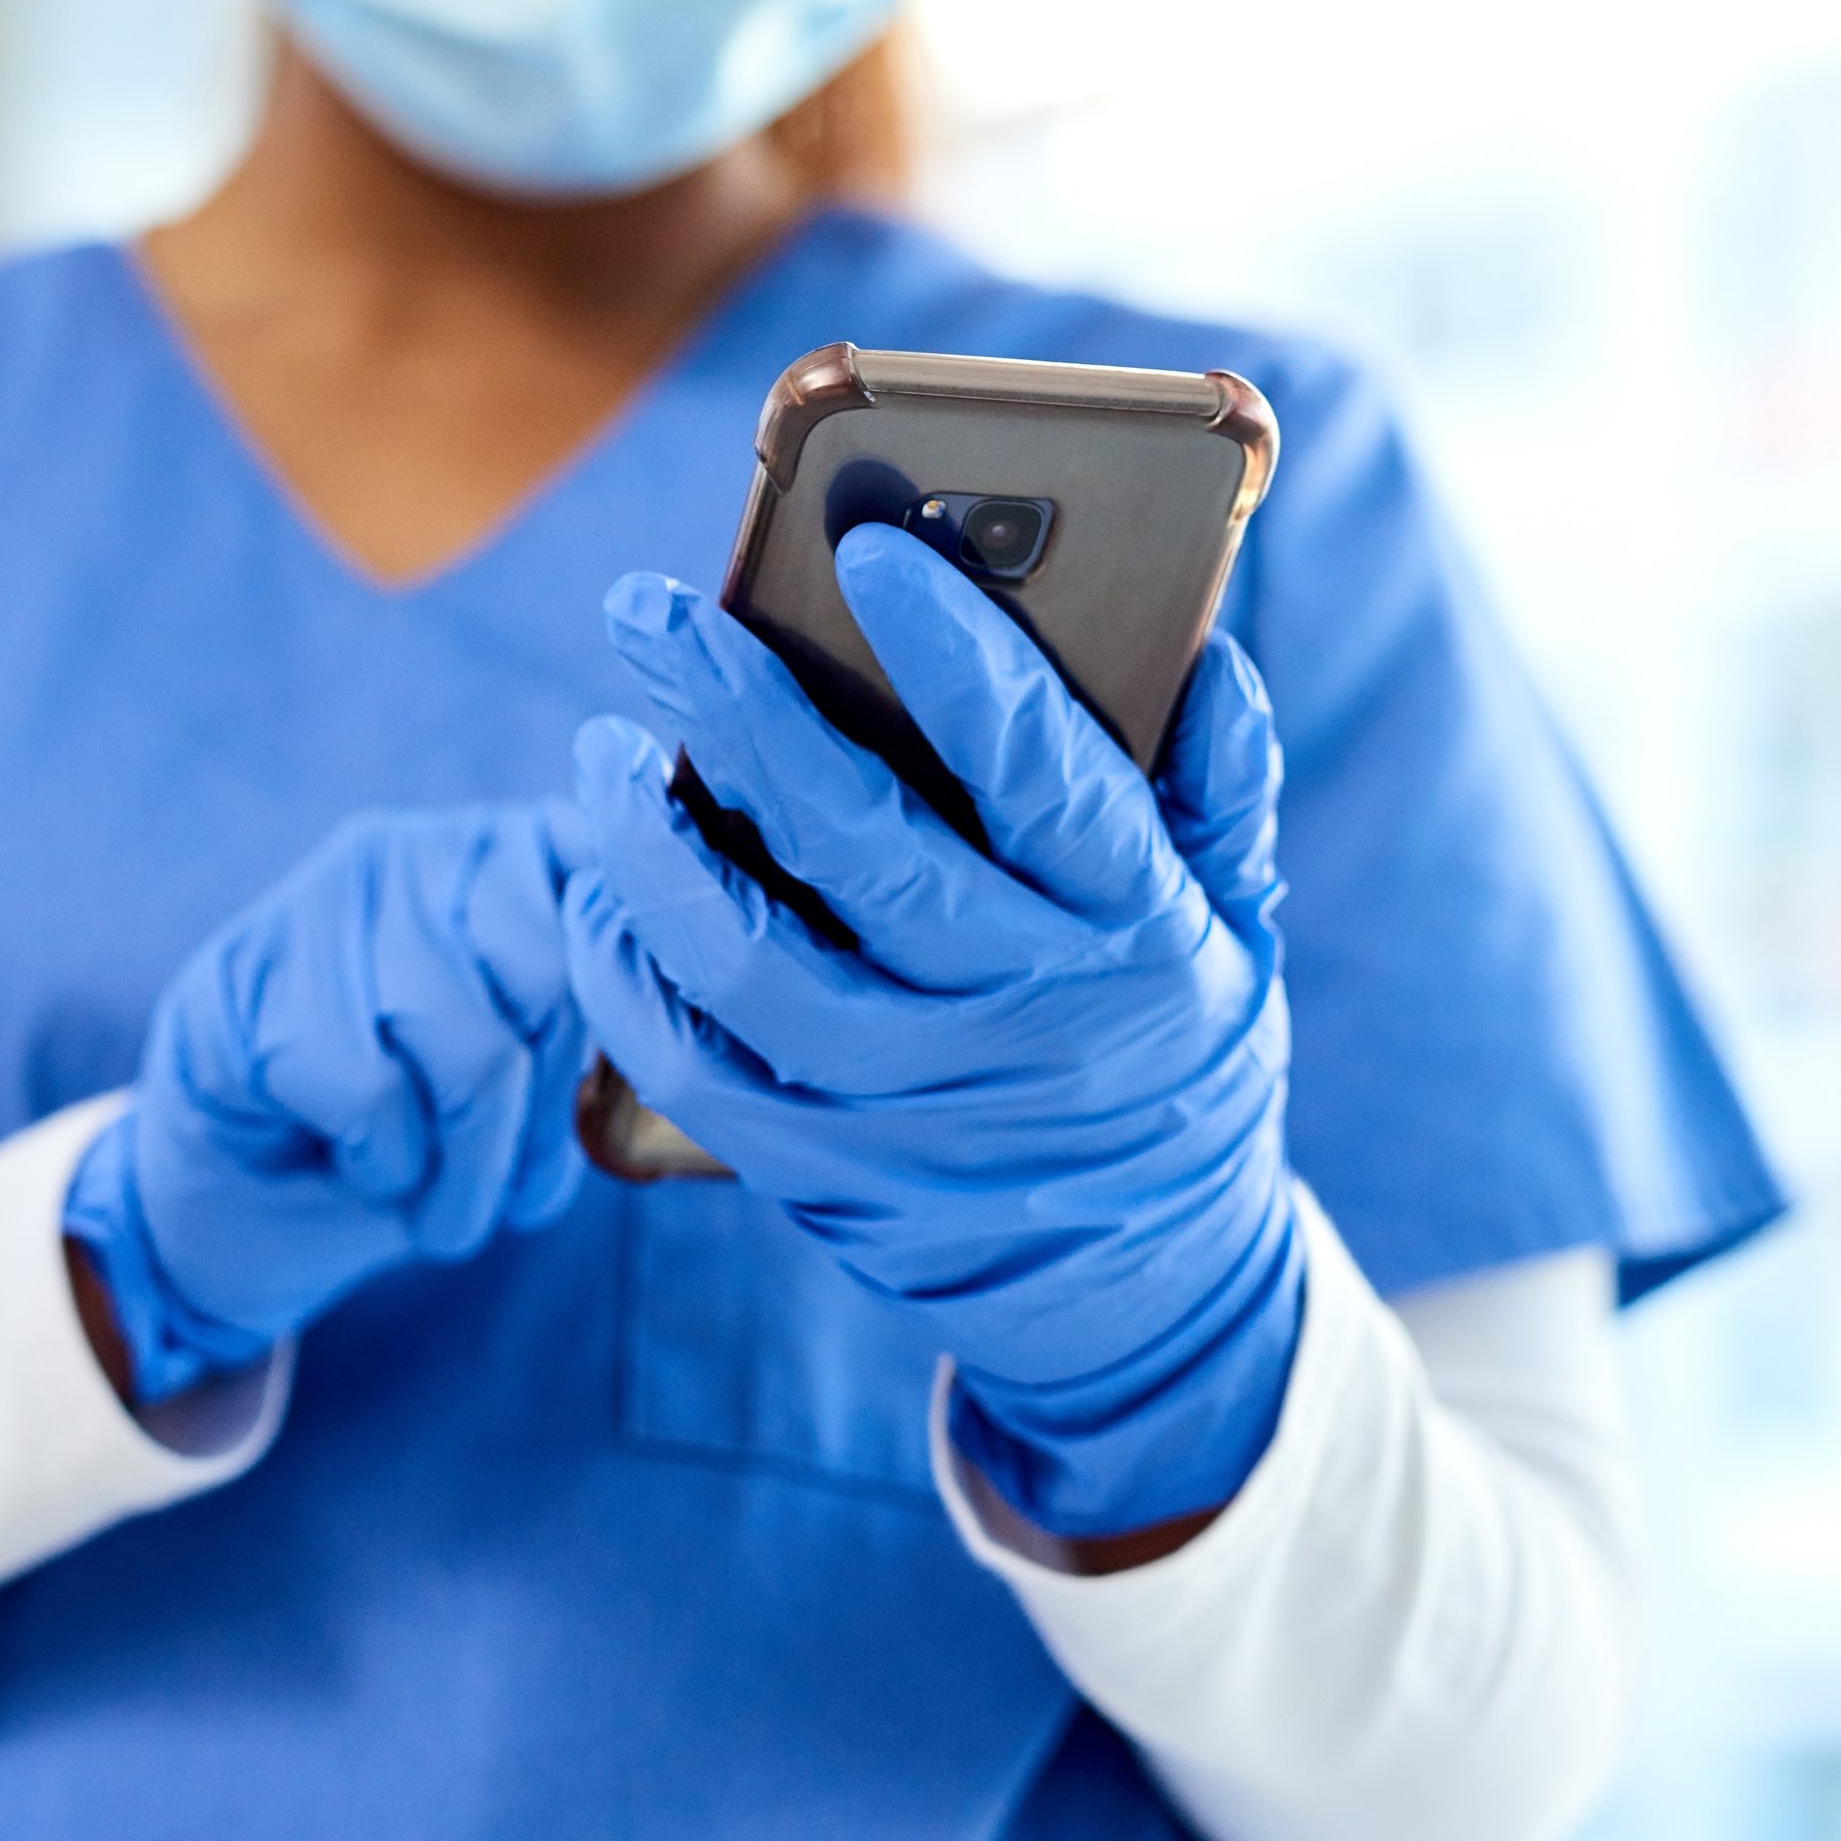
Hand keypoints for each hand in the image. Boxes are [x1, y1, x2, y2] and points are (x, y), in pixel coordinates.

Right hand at [65, 805, 591, 1400]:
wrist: (236, 1202)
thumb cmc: (409, 1138)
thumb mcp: (527, 1079)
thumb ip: (595, 1035)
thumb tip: (681, 1056)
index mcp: (519, 851)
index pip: (622, 903)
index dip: (638, 1016)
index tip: (614, 1102)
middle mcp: (429, 845)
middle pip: (556, 982)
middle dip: (537, 1125)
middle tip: (504, 1198)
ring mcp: (332, 894)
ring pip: (469, 1049)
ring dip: (462, 1172)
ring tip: (433, 1201)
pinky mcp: (249, 971)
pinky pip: (370, 1091)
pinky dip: (381, 1163)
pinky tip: (353, 1161)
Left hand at [563, 527, 1304, 1537]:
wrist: (1146, 1293)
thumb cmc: (1176, 1052)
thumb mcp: (1238, 928)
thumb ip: (1220, 791)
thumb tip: (1206, 655)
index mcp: (1134, 926)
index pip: (1042, 769)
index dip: (958, 655)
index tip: (869, 547)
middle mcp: (1019, 1012)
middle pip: (855, 841)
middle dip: (736, 707)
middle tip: (645, 612)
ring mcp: (911, 1101)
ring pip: (741, 958)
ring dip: (645, 841)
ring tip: (603, 749)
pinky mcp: (822, 1168)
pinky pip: (688, 1063)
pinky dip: (624, 970)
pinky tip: (605, 889)